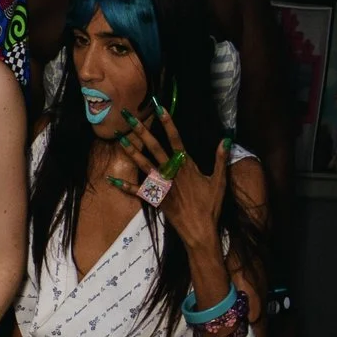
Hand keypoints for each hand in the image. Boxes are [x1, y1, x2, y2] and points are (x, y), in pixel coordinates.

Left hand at [119, 106, 228, 241]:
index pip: (176, 139)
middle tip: (128, 116)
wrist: (200, 229)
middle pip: (154, 147)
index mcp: (186, 165)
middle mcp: (170, 171)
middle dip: (141, 130)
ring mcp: (160, 184)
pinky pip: (136, 190)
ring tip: (118, 137)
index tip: (159, 107)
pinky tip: (110, 180)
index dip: (167, 122)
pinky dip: (123, 186)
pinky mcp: (154, 197)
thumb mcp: (219, 181)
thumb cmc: (211, 205)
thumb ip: (220, 159)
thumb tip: (226, 139)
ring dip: (130, 150)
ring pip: (142, 163)